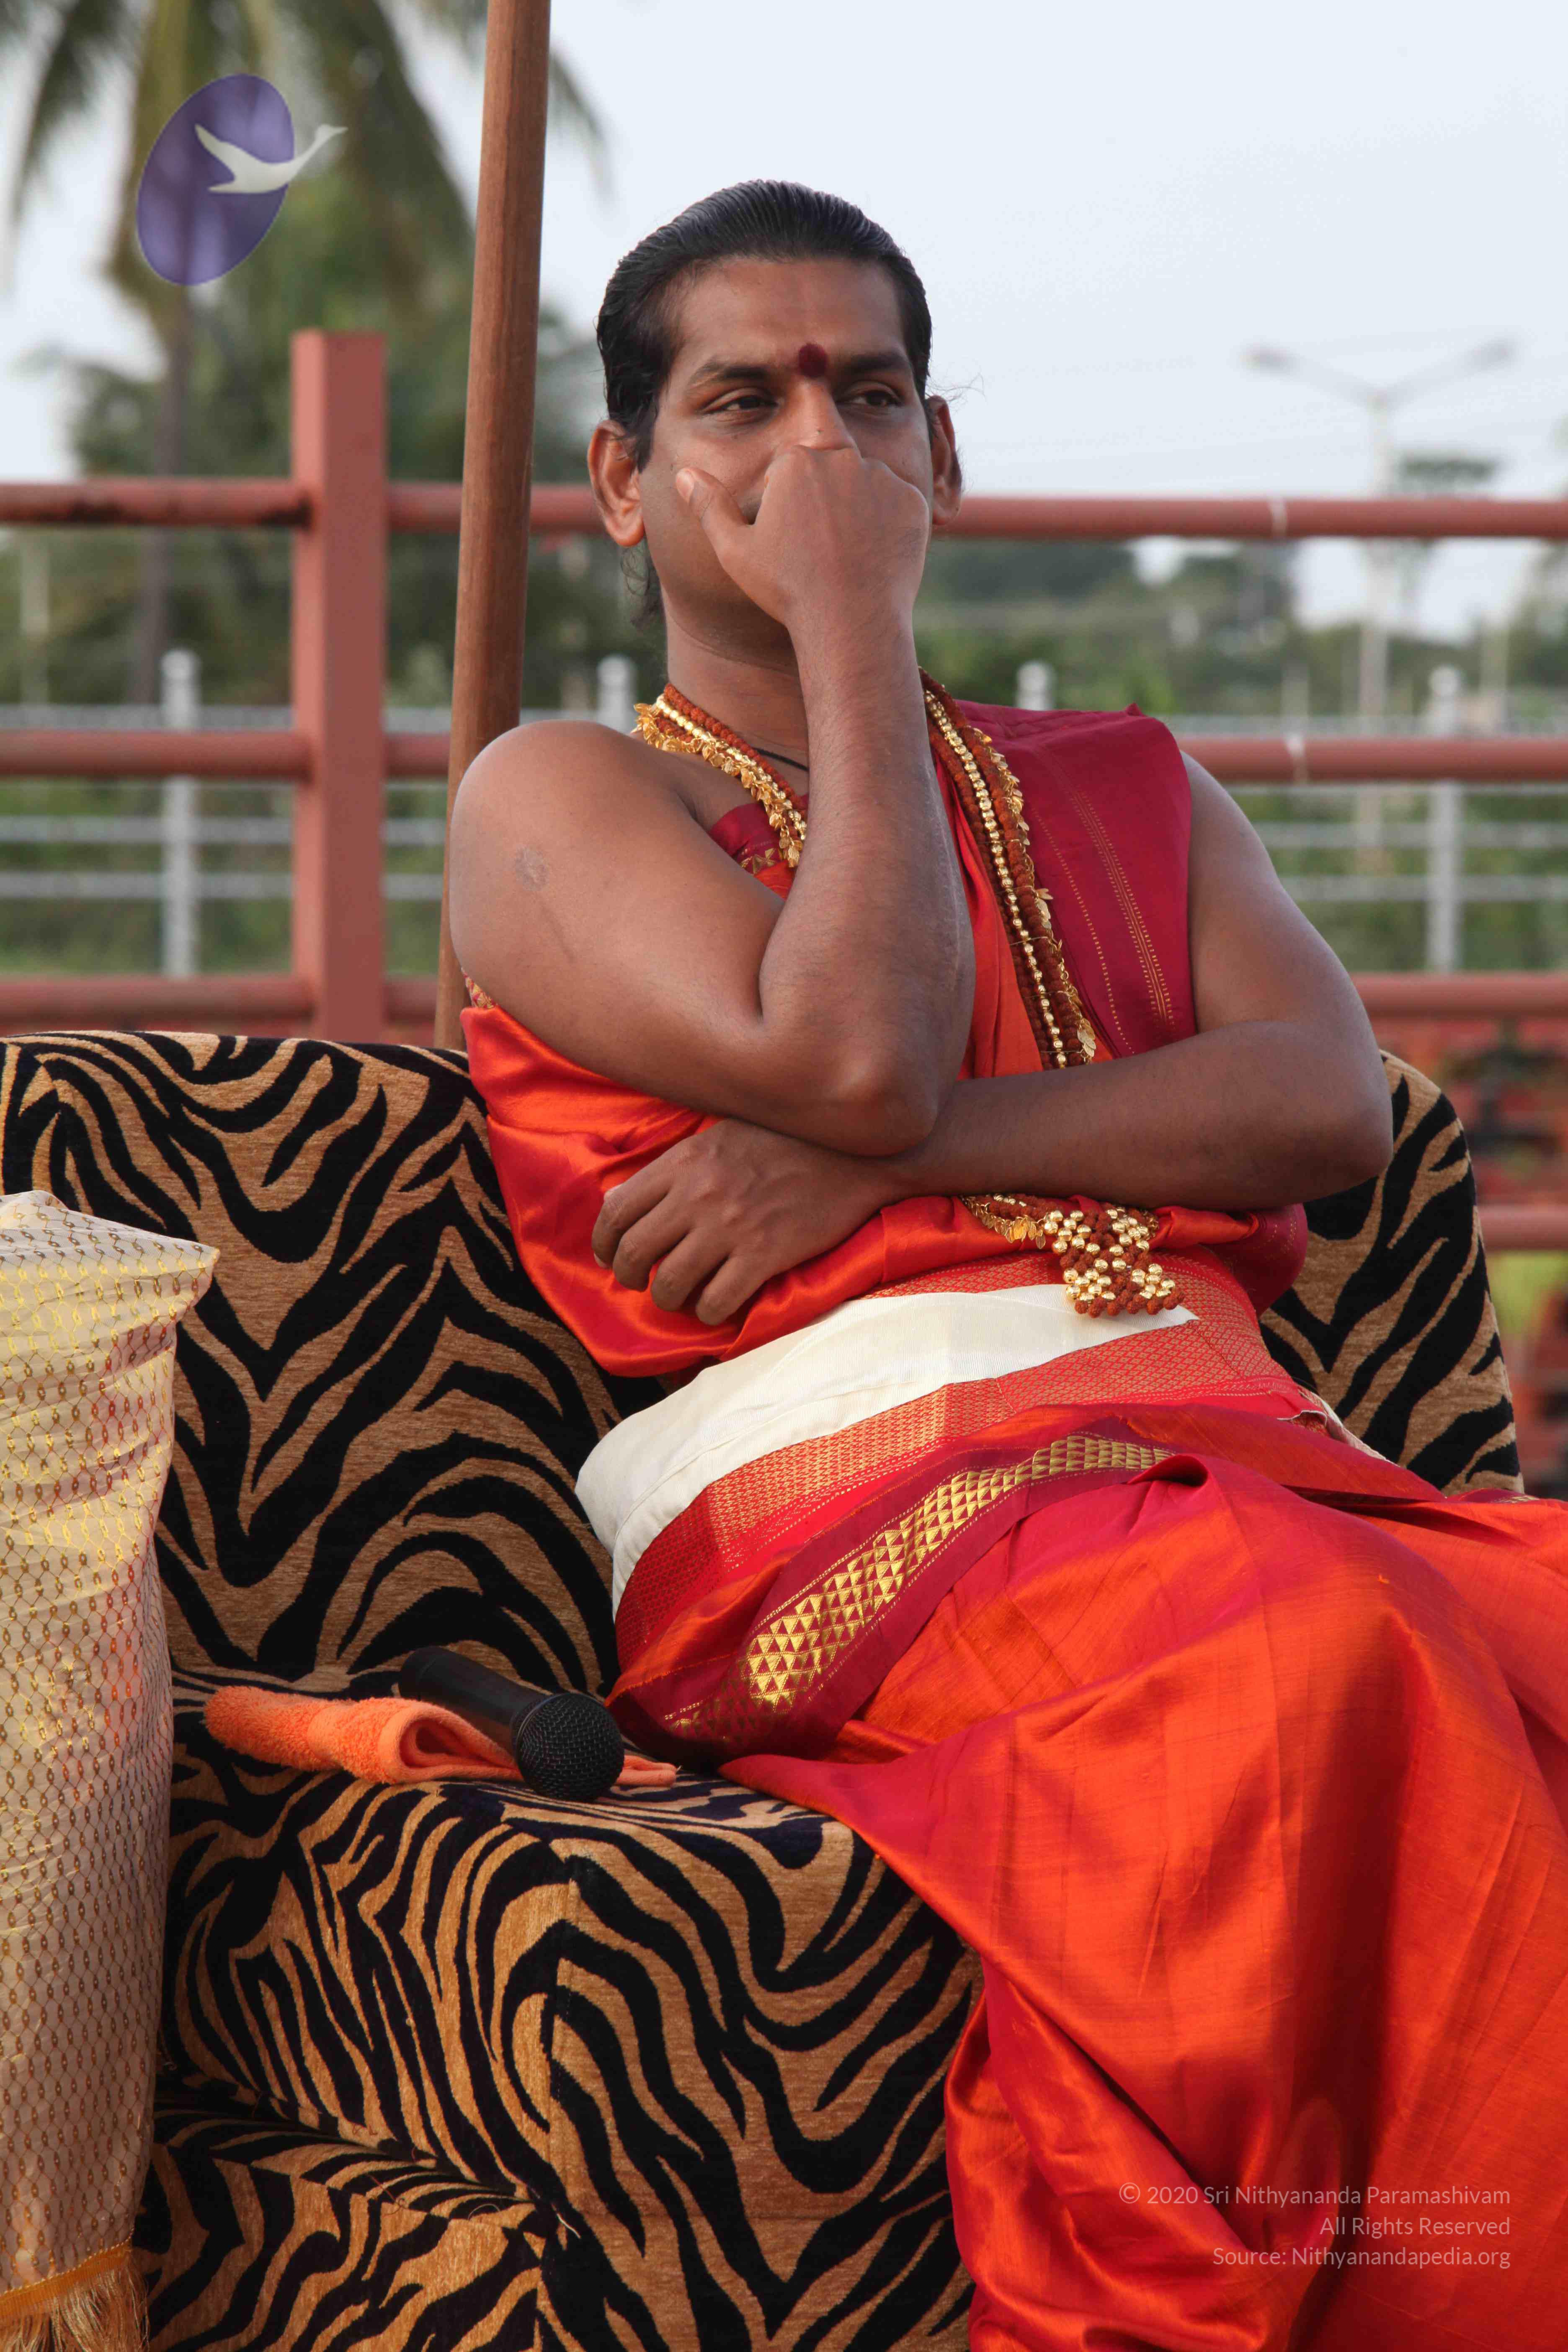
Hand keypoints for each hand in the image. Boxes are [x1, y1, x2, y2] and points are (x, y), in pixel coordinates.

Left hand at [590, 1117, 903, 1327]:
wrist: (857, 1152)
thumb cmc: (787, 1140)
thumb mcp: (720, 1135)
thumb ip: (677, 1166)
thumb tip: (630, 1196)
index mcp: (685, 1162)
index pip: (616, 1209)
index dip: (603, 1241)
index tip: (608, 1256)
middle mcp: (700, 1194)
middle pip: (634, 1252)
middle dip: (629, 1276)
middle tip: (641, 1283)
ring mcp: (732, 1227)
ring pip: (669, 1284)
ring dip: (668, 1299)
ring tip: (680, 1297)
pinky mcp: (765, 1255)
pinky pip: (717, 1302)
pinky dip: (710, 1312)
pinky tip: (718, 1304)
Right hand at [676, 439, 929, 638]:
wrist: (850, 623)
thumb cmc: (787, 590)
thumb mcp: (735, 552)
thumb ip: (710, 506)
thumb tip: (685, 473)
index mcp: (796, 460)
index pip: (792, 466)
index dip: (789, 502)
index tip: (793, 537)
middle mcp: (843, 457)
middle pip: (830, 467)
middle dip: (825, 498)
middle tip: (821, 547)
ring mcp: (883, 478)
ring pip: (865, 482)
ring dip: (857, 507)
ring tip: (847, 555)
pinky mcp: (913, 501)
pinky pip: (897, 503)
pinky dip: (887, 524)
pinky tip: (872, 557)